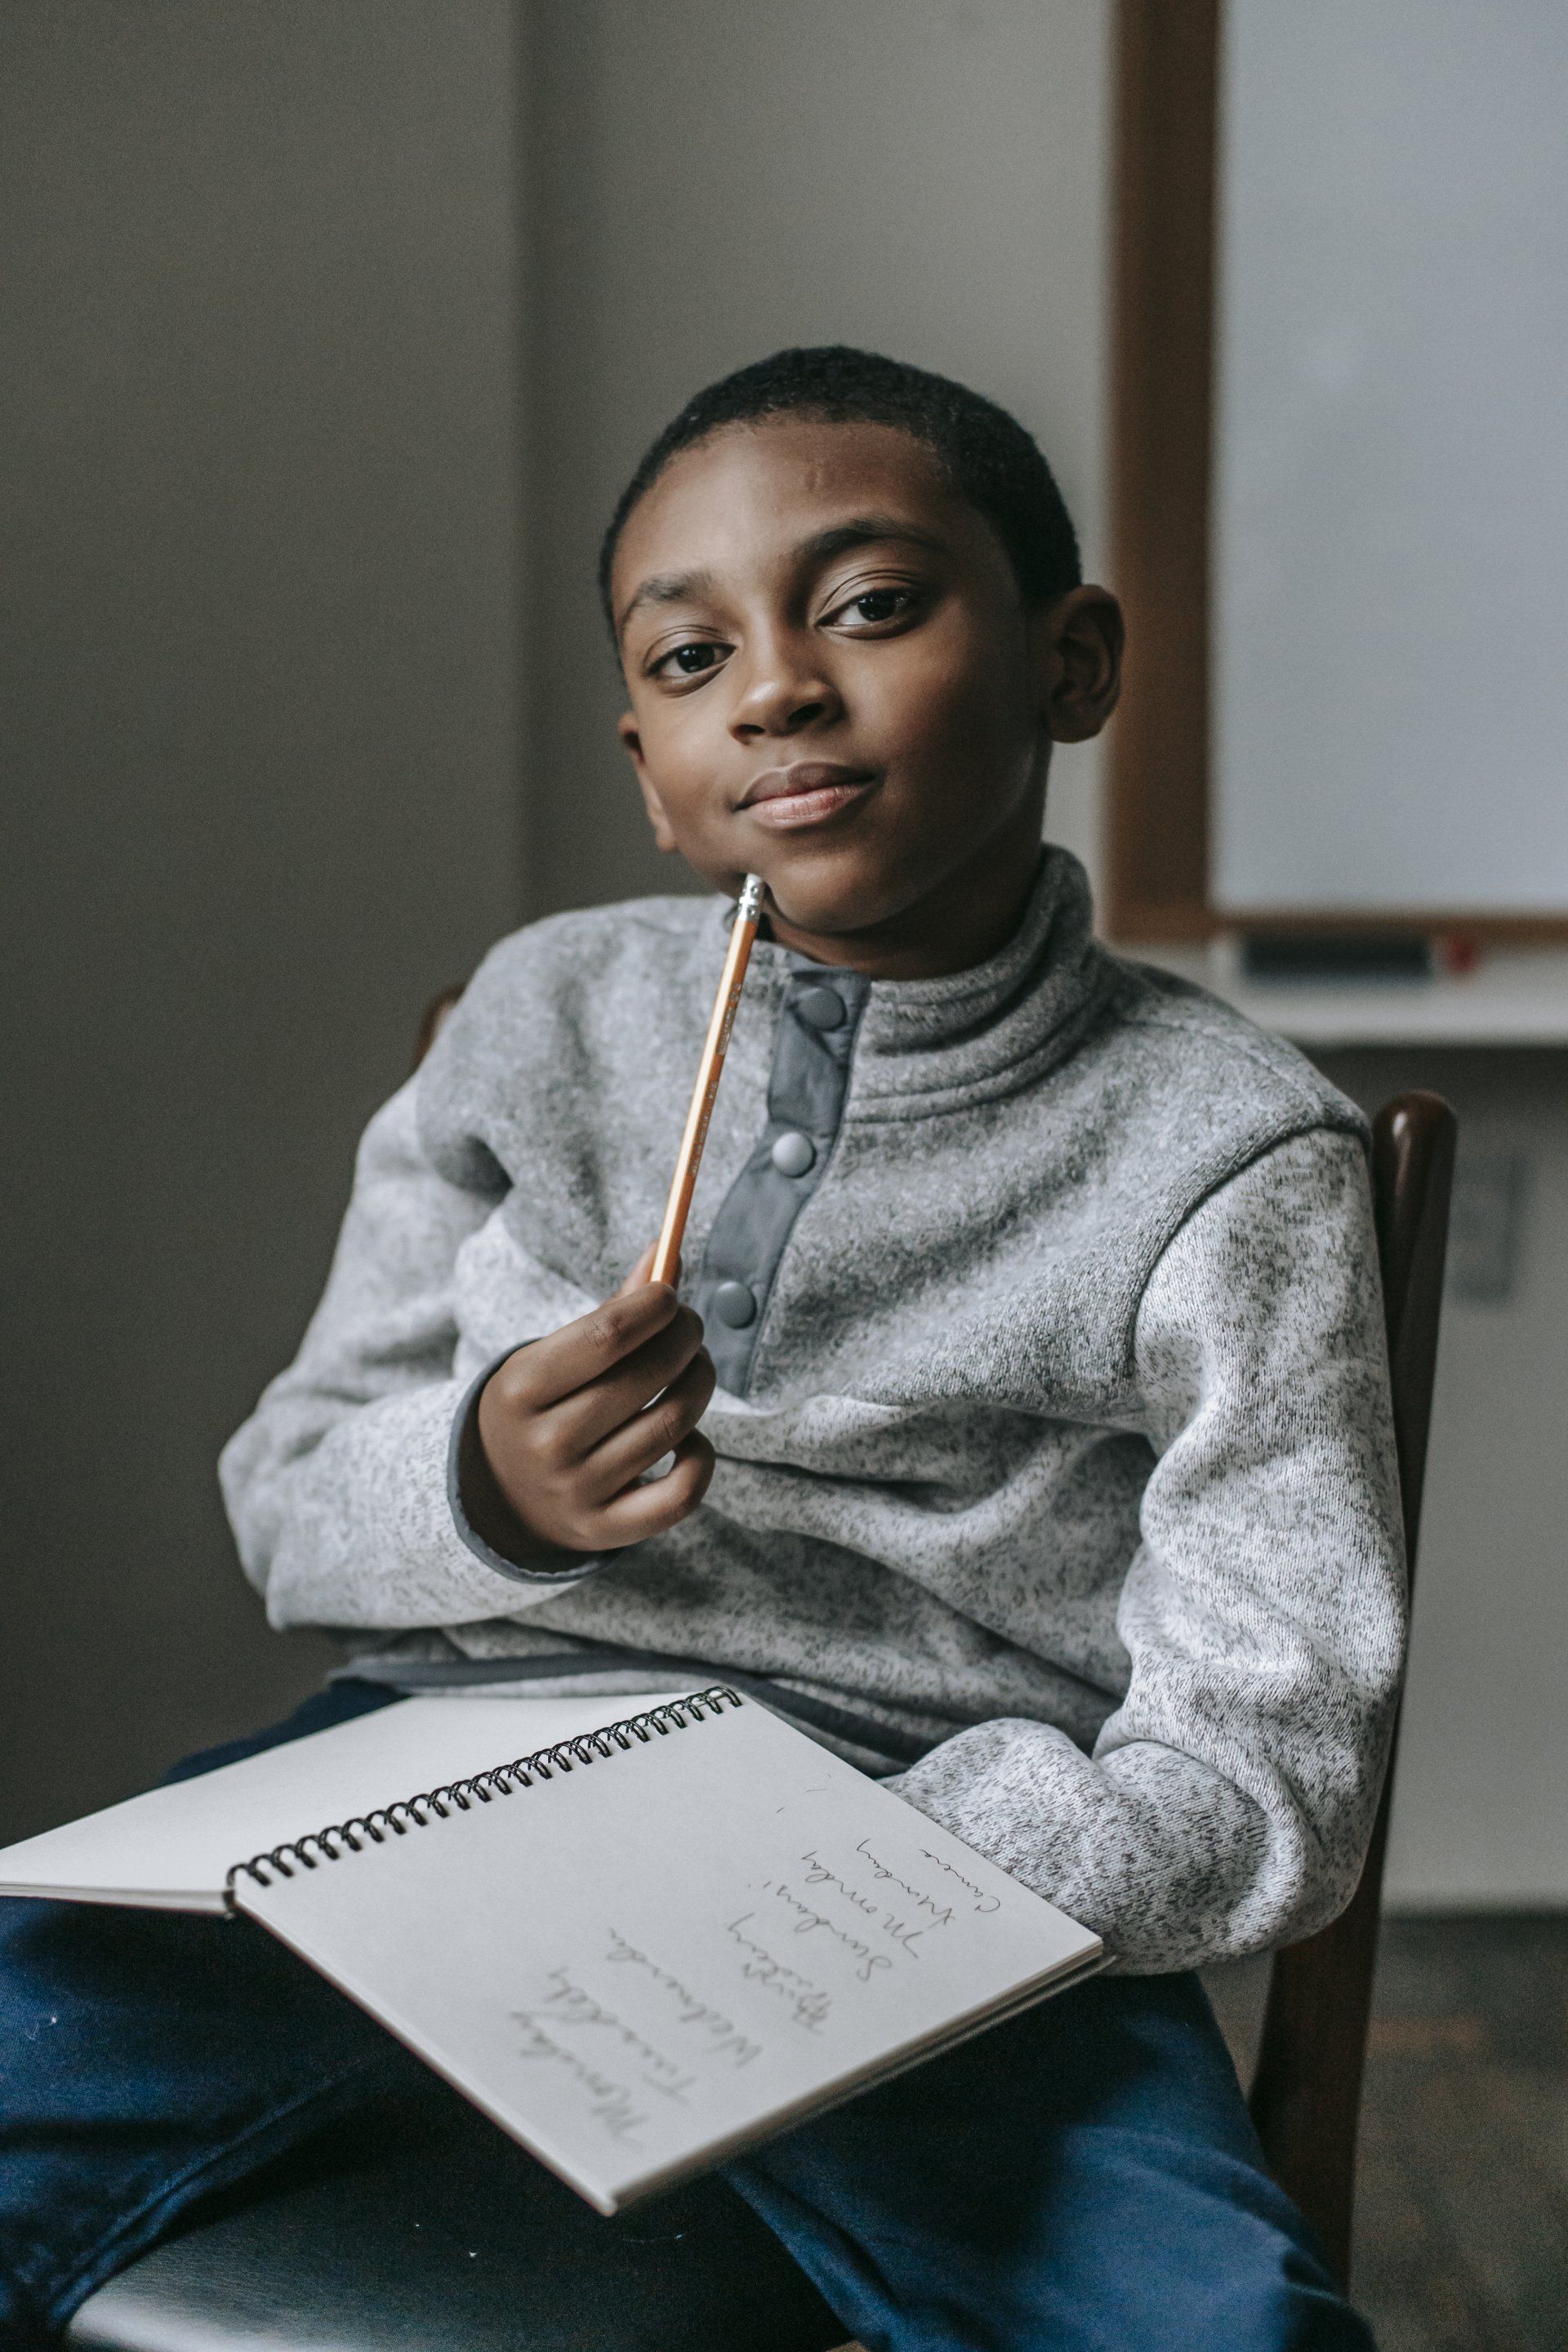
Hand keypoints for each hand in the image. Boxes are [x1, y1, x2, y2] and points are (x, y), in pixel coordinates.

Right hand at [472, 1248, 715, 1558]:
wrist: (500, 1495)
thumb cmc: (542, 1405)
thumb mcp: (552, 1357)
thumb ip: (612, 1310)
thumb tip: (665, 1248)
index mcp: (522, 1388)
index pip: (607, 1334)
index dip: (655, 1306)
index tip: (671, 1296)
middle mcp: (546, 1444)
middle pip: (646, 1378)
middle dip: (685, 1340)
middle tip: (689, 1328)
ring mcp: (577, 1491)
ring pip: (672, 1426)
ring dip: (698, 1385)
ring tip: (693, 1369)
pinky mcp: (606, 1530)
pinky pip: (681, 1495)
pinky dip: (700, 1457)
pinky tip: (688, 1436)